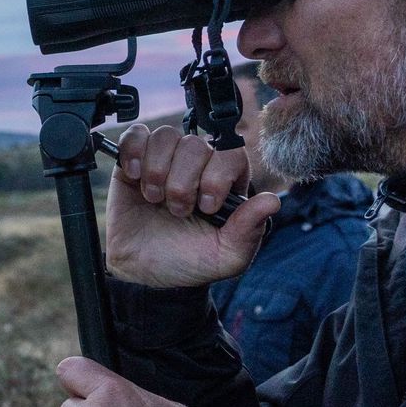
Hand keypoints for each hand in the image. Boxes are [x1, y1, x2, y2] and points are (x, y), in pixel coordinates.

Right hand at [105, 124, 279, 287]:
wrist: (141, 271)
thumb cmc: (186, 262)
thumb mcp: (225, 257)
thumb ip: (249, 231)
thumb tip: (272, 201)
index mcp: (224, 182)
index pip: (230, 154)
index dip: (217, 176)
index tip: (207, 207)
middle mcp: (196, 166)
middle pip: (195, 144)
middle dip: (183, 182)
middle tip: (177, 210)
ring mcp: (164, 160)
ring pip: (166, 136)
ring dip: (157, 170)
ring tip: (153, 198)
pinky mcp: (133, 160)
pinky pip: (135, 135)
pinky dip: (134, 151)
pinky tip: (134, 177)